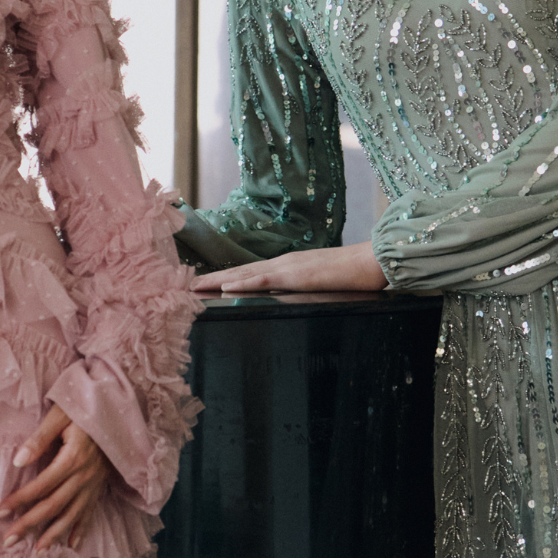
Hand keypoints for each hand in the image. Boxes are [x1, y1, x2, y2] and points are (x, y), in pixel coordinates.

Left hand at [0, 404, 110, 550]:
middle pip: (53, 505)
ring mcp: (94, 483)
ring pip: (72, 515)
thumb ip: (38, 438)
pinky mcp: (100, 485)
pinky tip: (72, 546)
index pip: (40, 485)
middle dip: (29, 525)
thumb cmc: (83, 408)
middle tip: (8, 541)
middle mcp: (84, 475)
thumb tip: (17, 461)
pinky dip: (82, 530)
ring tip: (37, 553)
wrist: (116, 407)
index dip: (18, 500)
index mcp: (73, 458)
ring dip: (54, 535)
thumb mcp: (60, 415)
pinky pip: (91, 512)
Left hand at [193, 243, 386, 295]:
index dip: (224, 277)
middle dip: (210, 278)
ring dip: (217, 280)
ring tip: (193, 286)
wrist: (373, 260)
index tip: (203, 284)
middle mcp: (282, 263)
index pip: (249, 273)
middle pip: (239, 272)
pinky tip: (225, 287)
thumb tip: (292, 297)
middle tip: (185, 285)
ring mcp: (288, 267)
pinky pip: (265, 280)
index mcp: (287, 266)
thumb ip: (305, 288)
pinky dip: (243, 284)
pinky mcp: (296, 276)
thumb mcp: (322, 284)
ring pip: (244, 274)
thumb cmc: (353, 274)